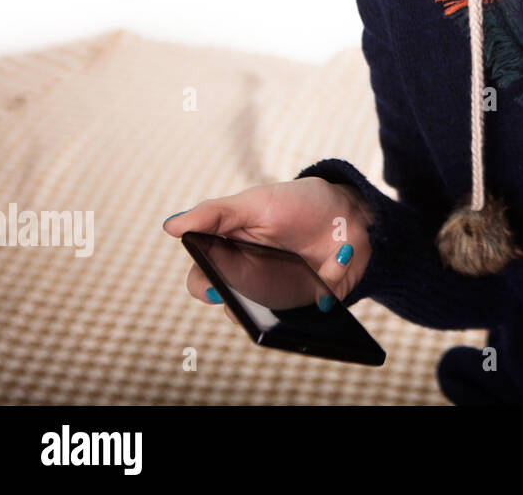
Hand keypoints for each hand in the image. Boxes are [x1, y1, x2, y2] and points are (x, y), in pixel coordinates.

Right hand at [163, 178, 373, 309]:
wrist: (351, 209)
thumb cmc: (297, 204)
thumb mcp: (256, 202)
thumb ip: (215, 214)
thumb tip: (170, 226)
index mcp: (231, 256)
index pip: (204, 280)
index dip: (204, 287)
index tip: (214, 287)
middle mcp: (252, 281)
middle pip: (234, 306)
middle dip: (241, 305)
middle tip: (251, 295)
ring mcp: (283, 295)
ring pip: (269, 320)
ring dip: (279, 308)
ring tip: (295, 285)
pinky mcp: (315, 302)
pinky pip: (314, 312)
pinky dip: (325, 287)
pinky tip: (335, 266)